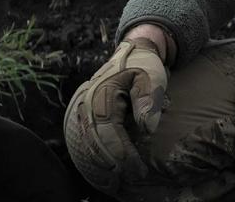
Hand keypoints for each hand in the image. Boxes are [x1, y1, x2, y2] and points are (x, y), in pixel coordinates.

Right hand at [63, 36, 168, 193]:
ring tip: (118, 182)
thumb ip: (148, 100)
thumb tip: (147, 128)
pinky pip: (89, 141)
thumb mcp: (151, 76)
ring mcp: (84, 111)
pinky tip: (109, 171)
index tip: (136, 168)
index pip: (109, 132)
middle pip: (96, 143)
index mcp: (101, 96)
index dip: (121, 153)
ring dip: (102, 165)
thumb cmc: (143, 65)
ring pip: (89, 145)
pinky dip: (98, 157)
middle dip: (112, 165)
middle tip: (131, 179)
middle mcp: (87, 106)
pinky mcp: (87, 117)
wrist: (132, 52)